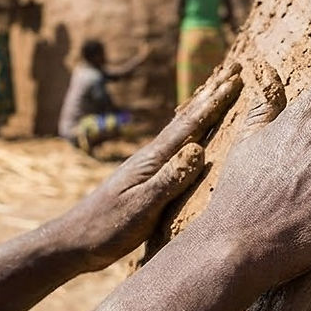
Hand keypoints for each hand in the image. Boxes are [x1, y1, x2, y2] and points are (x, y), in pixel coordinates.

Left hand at [56, 63, 241, 270]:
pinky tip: (193, 136)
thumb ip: (169, 179)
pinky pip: (176, 148)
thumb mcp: (141, 207)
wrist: (74, 242)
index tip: (236, 78)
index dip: (215, 102)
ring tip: (218, 92)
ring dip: (203, 110)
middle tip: (235, 69)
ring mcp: (147, 167)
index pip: (191, 125)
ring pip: (182, 131)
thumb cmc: (107, 228)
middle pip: (188, 119)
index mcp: (153, 160)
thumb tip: (198, 148)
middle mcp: (151, 157)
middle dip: (212, 95)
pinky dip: (190, 133)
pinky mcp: (146, 180)